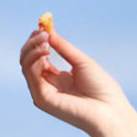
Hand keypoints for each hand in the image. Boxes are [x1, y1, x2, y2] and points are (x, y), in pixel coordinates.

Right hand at [20, 21, 134, 136]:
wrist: (110, 109)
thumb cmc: (101, 88)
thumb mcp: (80, 61)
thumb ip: (62, 47)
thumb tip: (47, 31)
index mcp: (57, 79)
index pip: (38, 58)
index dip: (38, 42)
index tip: (43, 27)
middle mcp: (47, 86)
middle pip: (28, 61)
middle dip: (32, 43)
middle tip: (42, 31)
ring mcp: (43, 93)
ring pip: (26, 66)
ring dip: (32, 49)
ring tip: (45, 40)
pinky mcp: (42, 99)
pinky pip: (31, 75)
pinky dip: (35, 59)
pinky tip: (46, 51)